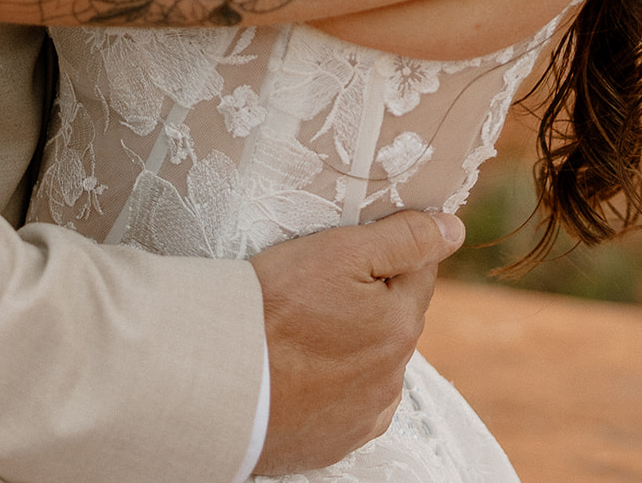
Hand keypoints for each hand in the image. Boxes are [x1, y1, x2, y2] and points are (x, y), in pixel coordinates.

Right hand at [251, 209, 463, 473]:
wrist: (218, 377)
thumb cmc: (274, 307)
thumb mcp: (339, 251)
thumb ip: (404, 238)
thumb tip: (452, 229)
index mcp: (400, 326)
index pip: (418, 270)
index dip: (387, 249)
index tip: (350, 246)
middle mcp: (392, 378)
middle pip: (393, 317)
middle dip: (368, 298)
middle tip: (314, 285)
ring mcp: (363, 415)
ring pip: (371, 361)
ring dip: (351, 342)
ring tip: (300, 328)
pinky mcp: (333, 442)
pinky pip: (346, 402)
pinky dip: (331, 384)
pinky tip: (299, 369)